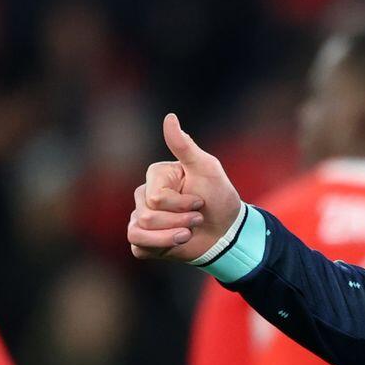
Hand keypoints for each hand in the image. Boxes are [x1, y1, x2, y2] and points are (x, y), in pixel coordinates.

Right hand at [127, 113, 242, 261]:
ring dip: (171, 237)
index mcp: (156, 176)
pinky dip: (160, 247)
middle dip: (179, 221)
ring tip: (189, 233)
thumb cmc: (219, 197)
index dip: (180, 204)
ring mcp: (141, 219)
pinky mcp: (143, 241)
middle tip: (198, 219)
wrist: (227, 232)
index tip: (201, 202)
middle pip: (147, 216)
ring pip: (139, 233)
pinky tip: (178, 242)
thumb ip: (185, 146)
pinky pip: (137, 247)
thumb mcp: (207, 169)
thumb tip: (169, 117)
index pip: (155, 198)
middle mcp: (143, 196)